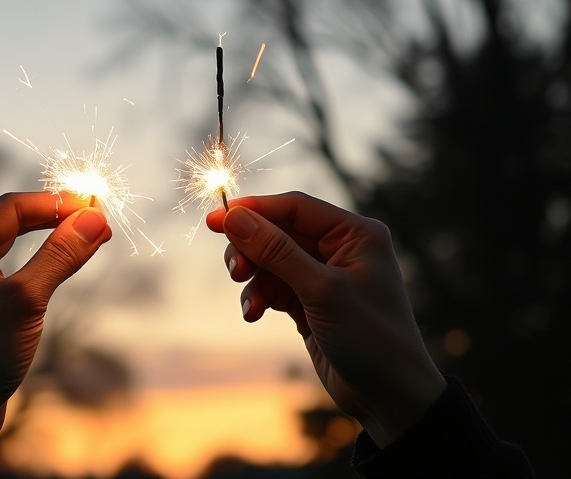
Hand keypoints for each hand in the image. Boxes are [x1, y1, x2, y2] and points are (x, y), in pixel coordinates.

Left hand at [0, 192, 111, 450]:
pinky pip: (10, 276)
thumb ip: (59, 255)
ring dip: (49, 243)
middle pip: (11, 224)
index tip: (95, 205)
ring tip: (86, 241)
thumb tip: (93, 219)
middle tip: (97, 222)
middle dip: (56, 220)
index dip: (56, 203)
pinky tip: (58, 271)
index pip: (12, 208)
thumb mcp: (24, 300)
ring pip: (12, 250)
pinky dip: (38, 268)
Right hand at [207, 192, 445, 446]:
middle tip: (235, 272)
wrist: (389, 397)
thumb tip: (234, 218)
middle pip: (277, 232)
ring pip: (270, 261)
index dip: (254, 210)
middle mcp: (340, 248)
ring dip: (254, 280)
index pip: (295, 207)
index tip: (215, 220)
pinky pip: (273, 287)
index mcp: (355, 233)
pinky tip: (254, 315)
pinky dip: (260, 298)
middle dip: (251, 250)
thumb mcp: (321, 290)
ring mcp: (323, 275)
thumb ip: (276, 251)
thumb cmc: (371, 337)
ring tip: (251, 305)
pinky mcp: (310, 301)